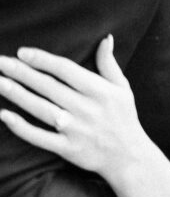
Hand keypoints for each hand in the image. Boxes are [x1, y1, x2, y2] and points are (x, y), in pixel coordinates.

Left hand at [0, 37, 151, 183]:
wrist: (129, 158)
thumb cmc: (125, 118)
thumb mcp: (122, 88)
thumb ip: (109, 63)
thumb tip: (105, 38)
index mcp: (100, 91)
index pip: (66, 70)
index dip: (43, 60)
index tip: (22, 52)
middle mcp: (87, 109)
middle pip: (48, 87)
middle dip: (22, 73)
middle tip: (1, 62)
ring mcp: (75, 130)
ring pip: (40, 109)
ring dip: (16, 95)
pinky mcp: (68, 149)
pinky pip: (39, 137)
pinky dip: (21, 127)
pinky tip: (4, 115)